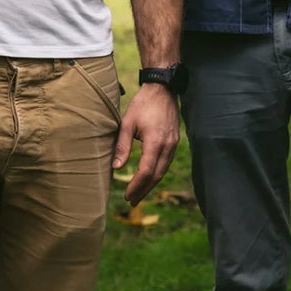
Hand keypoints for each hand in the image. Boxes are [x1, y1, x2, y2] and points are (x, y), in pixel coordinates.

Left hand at [112, 83, 179, 204]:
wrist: (163, 89)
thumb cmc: (143, 104)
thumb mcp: (127, 123)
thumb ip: (122, 146)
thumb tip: (116, 168)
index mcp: (155, 142)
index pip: (146, 171)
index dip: (136, 186)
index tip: (127, 195)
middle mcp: (167, 146)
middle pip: (156, 175)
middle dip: (144, 190)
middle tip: (132, 201)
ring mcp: (173, 144)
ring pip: (163, 170)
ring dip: (151, 184)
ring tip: (139, 194)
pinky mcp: (175, 141)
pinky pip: (166, 162)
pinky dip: (157, 173)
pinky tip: (149, 178)